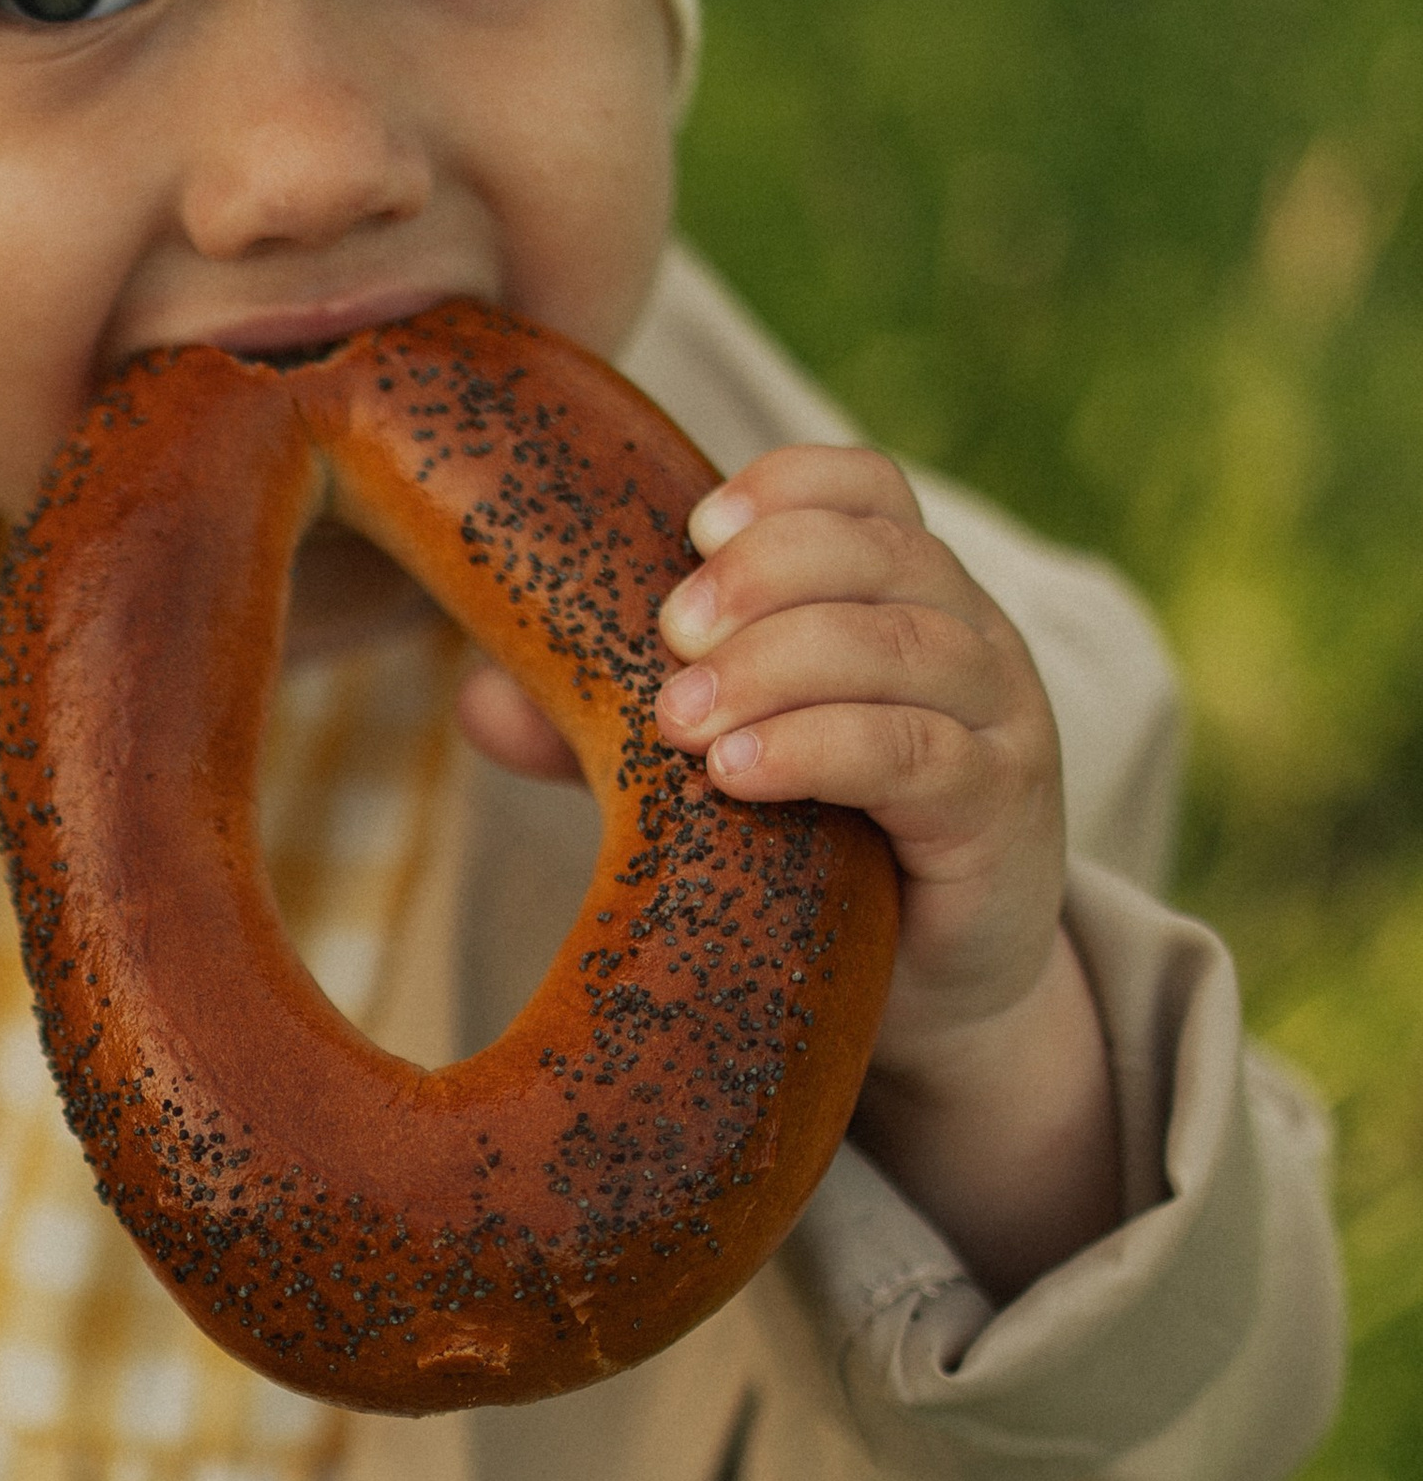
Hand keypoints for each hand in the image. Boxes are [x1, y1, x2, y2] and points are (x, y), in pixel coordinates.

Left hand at [456, 441, 1120, 1297]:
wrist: (930, 993)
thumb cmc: (815, 849)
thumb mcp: (705, 769)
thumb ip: (608, 727)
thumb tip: (481, 701)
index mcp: (900, 591)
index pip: (867, 487)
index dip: (785, 488)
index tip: (692, 525)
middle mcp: (967, 635)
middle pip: (883, 553)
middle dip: (762, 578)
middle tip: (666, 635)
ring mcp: (998, 721)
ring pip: (904, 648)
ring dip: (778, 666)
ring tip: (679, 721)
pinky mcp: (999, 813)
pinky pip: (922, 757)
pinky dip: (821, 750)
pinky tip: (737, 773)